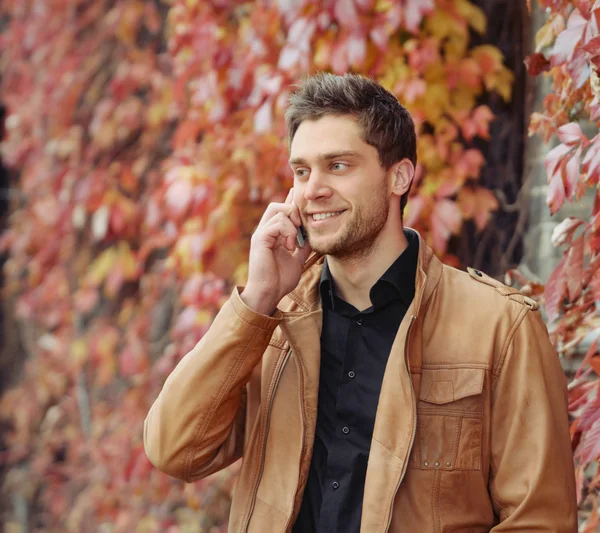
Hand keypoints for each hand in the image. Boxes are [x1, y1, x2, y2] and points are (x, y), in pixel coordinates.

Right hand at [241, 188, 311, 314]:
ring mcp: (261, 234)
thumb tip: (313, 236)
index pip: (281, 211)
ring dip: (292, 225)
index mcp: (273, 235)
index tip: (299, 197)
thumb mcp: (297, 259)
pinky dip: (288, 232)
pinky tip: (289, 247)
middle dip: (293, 211)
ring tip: (294, 244)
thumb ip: (303, 246)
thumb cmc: (280, 280)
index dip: (290, 202)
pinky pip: (276, 223)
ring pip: (277, 211)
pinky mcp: (259, 239)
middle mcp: (265, 231)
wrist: (269, 293)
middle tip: (301, 228)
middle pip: (277, 205)